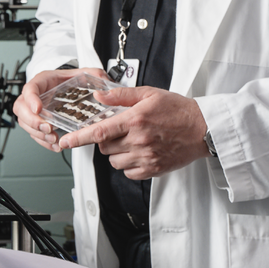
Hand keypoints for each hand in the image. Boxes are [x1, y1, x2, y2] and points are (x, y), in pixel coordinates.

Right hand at [13, 67, 107, 151]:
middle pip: (21, 108)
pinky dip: (42, 141)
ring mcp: (34, 109)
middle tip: (47, 128)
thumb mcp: (85, 74)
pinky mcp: (38, 121)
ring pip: (24, 122)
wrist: (69, 87)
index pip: (30, 88)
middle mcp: (35, 95)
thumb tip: (103, 80)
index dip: (31, 99)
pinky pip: (33, 133)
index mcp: (43, 81)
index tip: (38, 109)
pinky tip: (53, 144)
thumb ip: (94, 75)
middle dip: (32, 121)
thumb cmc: (72, 80)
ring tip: (52, 138)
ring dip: (37, 133)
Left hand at [56, 87, 207, 179]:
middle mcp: (139, 140)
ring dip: (116, 153)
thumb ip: (122, 95)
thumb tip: (99, 96)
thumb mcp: (150, 94)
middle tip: (119, 131)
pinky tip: (138, 153)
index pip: (100, 131)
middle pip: (105, 147)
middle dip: (105, 140)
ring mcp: (146, 157)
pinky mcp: (153, 169)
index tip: (65, 142)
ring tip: (131, 142)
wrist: (203, 129)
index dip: (79, 138)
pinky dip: (128, 165)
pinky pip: (128, 173)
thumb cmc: (178, 110)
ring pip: (114, 162)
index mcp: (135, 120)